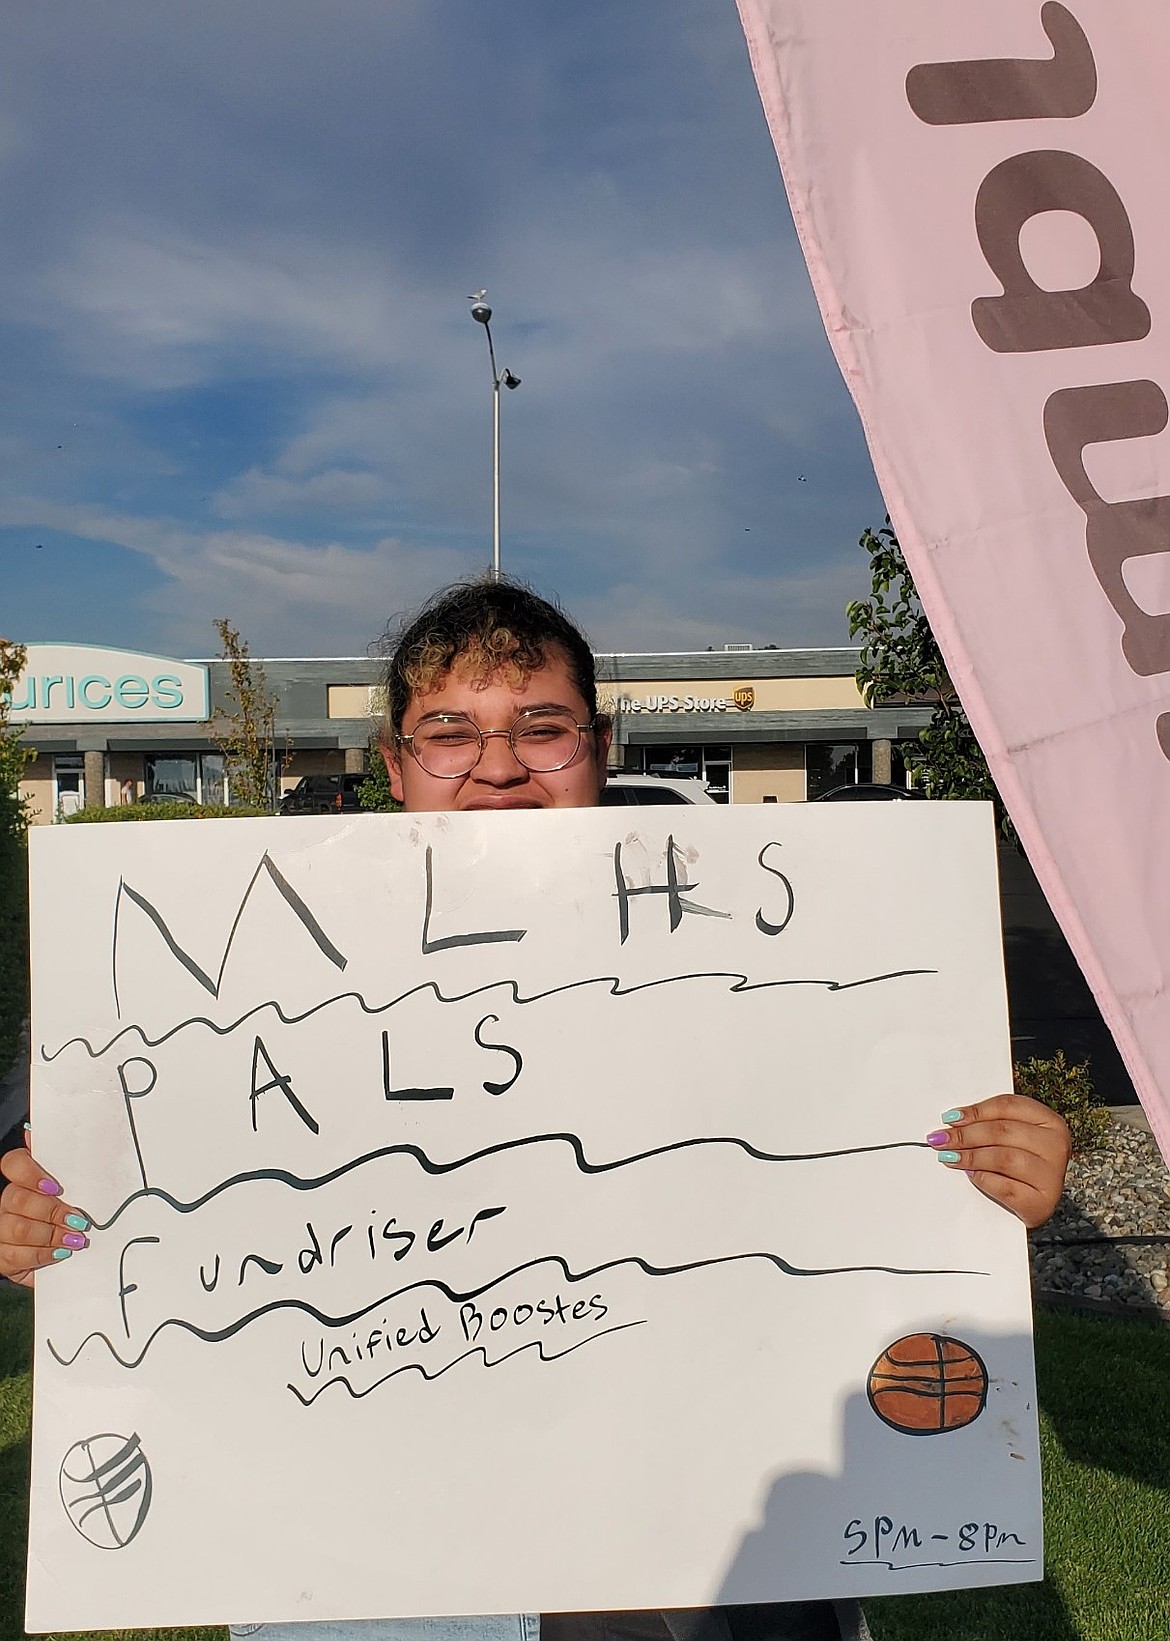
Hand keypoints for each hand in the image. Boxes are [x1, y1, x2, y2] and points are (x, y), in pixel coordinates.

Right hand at [0, 1134, 90, 1287]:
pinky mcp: (2, 1255)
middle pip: (17, 1199)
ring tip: (74, 1238)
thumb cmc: (58, 1210)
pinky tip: (59, 1253)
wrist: (48, 1246)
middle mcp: (5, 1201)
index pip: (13, 1163)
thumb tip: (38, 1131)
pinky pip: (15, 1256)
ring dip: (51, 1235)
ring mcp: (0, 1228)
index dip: (31, 1173)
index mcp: (19, 1178)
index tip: (55, 1186)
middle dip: (52, 1211)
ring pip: (18, 1229)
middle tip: (78, 1220)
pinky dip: (42, 1255)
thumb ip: (58, 1160)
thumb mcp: (67, 1183)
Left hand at [926, 1093, 1071, 1229]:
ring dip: (971, 1156)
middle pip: (1002, 1131)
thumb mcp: (1013, 1138)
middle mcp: (1056, 1146)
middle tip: (940, 1139)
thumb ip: (990, 1125)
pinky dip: (983, 1179)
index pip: (1008, 1106)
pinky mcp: (1042, 1203)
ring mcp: (1052, 1176)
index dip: (975, 1110)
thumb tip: (953, 1122)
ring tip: (949, 1156)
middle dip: (966, 1135)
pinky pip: (1005, 1187)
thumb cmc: (1021, 1165)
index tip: (950, 1118)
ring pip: (1004, 1158)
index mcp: (1050, 1121)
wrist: (1037, 1203)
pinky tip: (970, 1175)